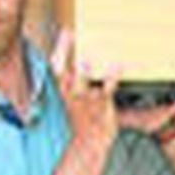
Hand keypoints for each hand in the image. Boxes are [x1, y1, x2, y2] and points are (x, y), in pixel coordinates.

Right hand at [50, 29, 120, 149]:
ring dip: (82, 71)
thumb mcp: (74, 99)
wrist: (90, 143)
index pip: (56, 66)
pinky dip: (111, 78)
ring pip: (81, 82)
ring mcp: (85, 100)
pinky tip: (118, 66)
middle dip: (64, 52)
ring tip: (85, 59)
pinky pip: (106, 90)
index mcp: (64, 90)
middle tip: (70, 33)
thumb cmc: (84, 118)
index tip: (67, 31)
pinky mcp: (101, 106)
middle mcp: (71, 93)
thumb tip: (80, 61)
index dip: (60, 48)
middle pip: (63, 70)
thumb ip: (73, 81)